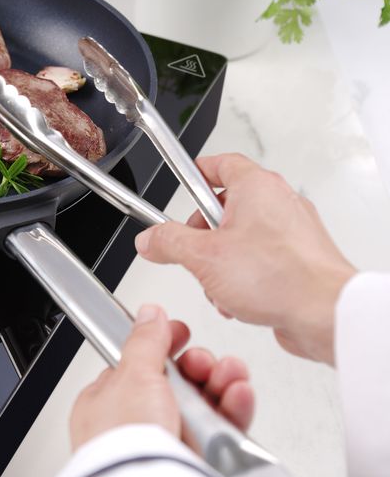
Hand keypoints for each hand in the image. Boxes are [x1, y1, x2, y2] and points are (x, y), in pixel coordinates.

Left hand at [70, 304, 253, 450]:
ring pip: (204, 407)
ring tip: (231, 375)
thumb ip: (145, 341)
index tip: (182, 333)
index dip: (163, 346)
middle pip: (177, 384)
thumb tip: (149, 314)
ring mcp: (167, 445)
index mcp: (106, 402)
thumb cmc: (124, 441)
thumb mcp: (133, 376)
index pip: (139, 365)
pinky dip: (234, 411)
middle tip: (204, 363)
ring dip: (222, 383)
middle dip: (199, 367)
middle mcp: (135, 425)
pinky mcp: (199, 464)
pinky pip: (222, 432)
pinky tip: (240, 396)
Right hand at [135, 153, 355, 364]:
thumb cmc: (280, 277)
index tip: (183, 180)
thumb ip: (169, 243)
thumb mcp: (203, 257)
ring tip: (219, 284)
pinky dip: (243, 277)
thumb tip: (151, 239)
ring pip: (241, 238)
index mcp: (256, 187)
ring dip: (221, 263)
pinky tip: (238, 298)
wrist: (324, 313)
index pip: (220, 163)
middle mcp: (279, 202)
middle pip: (226, 206)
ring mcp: (292, 231)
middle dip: (203, 235)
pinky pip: (260, 260)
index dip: (197, 172)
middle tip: (193, 251)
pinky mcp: (298, 257)